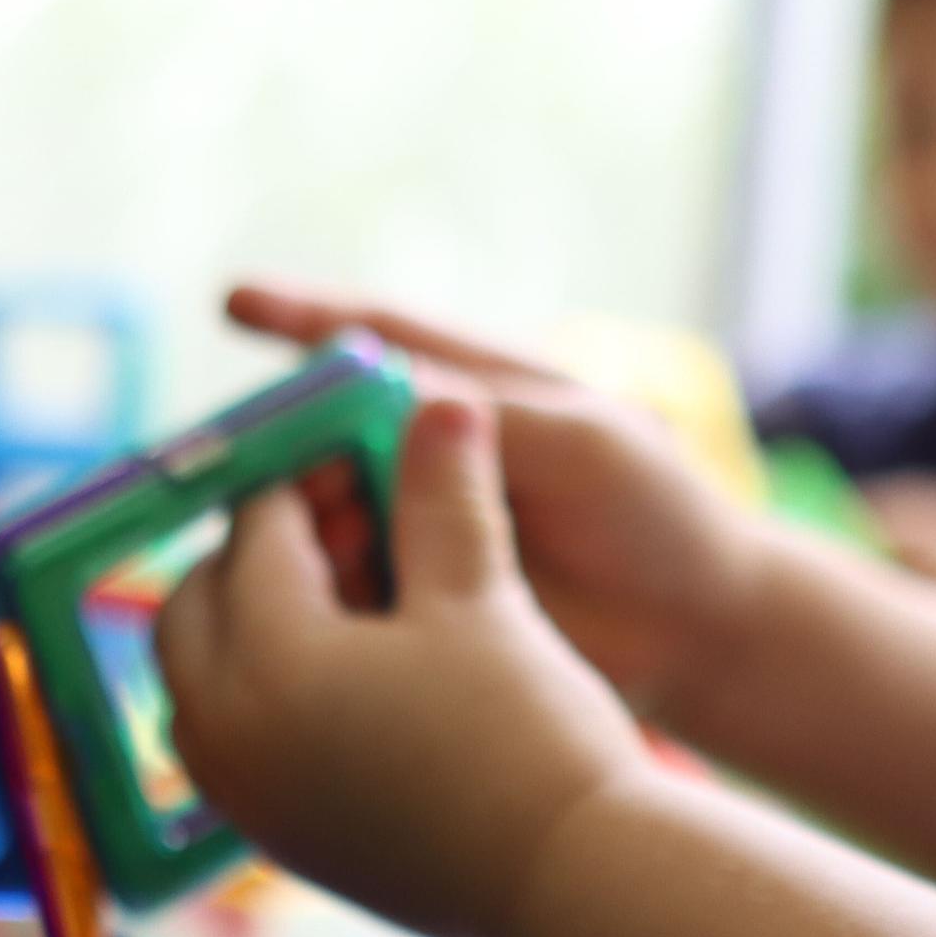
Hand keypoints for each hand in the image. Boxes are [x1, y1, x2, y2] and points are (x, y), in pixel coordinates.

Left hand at [156, 395, 643, 936]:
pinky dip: (272, 690)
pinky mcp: (284, 843)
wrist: (575, 886)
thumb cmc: (527, 735)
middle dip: (256, 553)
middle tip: (342, 521)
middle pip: (196, 608)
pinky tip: (362, 669)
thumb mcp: (479, 594)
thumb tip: (438, 398)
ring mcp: (248, 801)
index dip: (305, 478)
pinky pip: (239, 742)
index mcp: (263, 660)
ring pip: (207, 678)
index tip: (353, 451)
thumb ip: (441, 491)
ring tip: (357, 592)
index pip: (254, 536)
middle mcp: (226, 736)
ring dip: (257, 623)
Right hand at [226, 283, 773, 712]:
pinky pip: (350, 584)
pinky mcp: (423, 596)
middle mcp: (437, 451)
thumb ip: (491, 417)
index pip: (380, 337)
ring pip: (329, 508)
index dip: (304, 317)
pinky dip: (323, 589)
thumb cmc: (660, 515)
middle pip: (331, 429)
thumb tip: (389, 382)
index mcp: (481, 390)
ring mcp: (425, 522)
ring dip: (304, 526)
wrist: (701, 634)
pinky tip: (309, 610)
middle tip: (270, 482)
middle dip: (290, 449)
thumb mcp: (586, 446)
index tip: (234, 302)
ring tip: (312, 550)